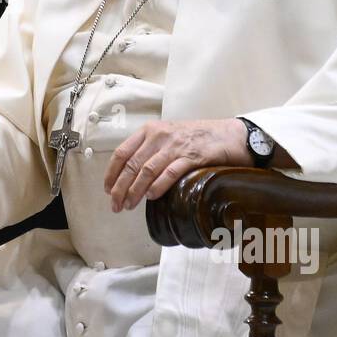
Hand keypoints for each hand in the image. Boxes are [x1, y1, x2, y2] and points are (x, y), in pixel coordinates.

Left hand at [103, 119, 250, 213]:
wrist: (230, 135)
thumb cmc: (197, 138)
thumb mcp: (168, 137)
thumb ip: (150, 151)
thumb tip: (131, 177)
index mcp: (150, 131)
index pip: (122, 152)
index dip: (111, 173)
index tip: (106, 190)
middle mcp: (159, 136)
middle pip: (132, 164)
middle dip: (120, 187)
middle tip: (115, 205)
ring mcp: (175, 146)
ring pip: (147, 170)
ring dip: (135, 191)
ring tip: (129, 205)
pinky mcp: (192, 156)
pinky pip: (170, 172)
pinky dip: (158, 185)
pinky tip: (151, 196)